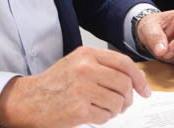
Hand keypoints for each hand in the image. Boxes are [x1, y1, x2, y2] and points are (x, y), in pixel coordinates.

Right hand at [0, 46, 150, 127]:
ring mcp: (82, 88)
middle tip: (122, 105)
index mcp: (86, 54)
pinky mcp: (79, 109)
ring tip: (101, 108)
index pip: (124, 63)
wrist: (29, 100)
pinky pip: (106, 117)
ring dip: (114, 110)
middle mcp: (85, 68)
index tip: (145, 90)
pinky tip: (90, 114)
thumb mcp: (77, 63)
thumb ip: (103, 66)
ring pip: (118, 102)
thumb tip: (134, 78)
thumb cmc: (55, 83)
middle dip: (127, 98)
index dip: (139, 78)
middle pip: (124, 84)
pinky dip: (103, 119)